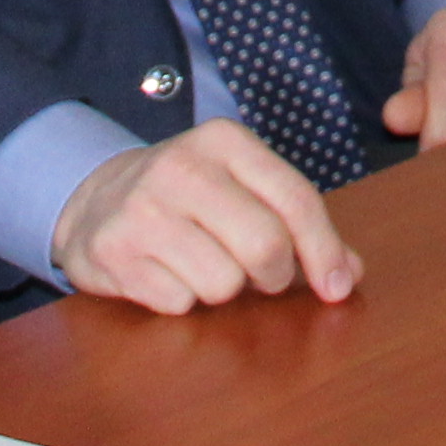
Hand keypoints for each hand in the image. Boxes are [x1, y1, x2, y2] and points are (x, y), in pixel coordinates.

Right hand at [52, 119, 361, 314]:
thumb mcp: (242, 189)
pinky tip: (166, 274)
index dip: (325, 250)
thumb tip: (349, 274)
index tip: (338, 287)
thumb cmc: (189, 200)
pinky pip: (179, 303)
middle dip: (274, 275)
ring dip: (222, 290)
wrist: (95, 202)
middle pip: (265, 246)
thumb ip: (298, 224)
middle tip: (261, 276)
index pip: (296, 200)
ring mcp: (143, 209)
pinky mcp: (114, 252)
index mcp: (224, 141)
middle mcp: (182, 167)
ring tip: (201, 265)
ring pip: (222, 283)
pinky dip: (182, 300)